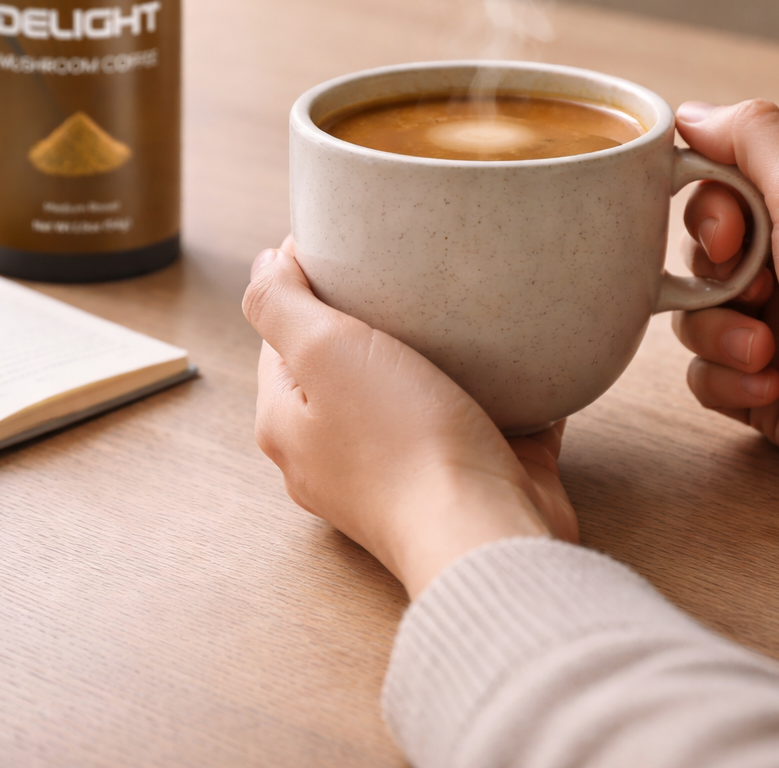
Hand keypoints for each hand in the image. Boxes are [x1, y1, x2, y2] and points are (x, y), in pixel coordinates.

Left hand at [242, 239, 577, 597]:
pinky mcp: (464, 478)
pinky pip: (478, 418)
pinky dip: (495, 390)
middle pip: (344, 366)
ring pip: (410, 394)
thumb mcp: (325, 352)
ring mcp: (399, 473)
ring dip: (436, 355)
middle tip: (406, 270)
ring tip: (463, 307)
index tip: (347, 243)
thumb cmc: (403, 446)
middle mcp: (334, 455)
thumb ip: (281, 305)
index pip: (281, 339)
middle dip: (372, 319)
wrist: (487, 534)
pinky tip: (517, 356)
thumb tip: (261, 265)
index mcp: (289, 424)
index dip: (308, 286)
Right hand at [670, 100, 778, 518]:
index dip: (709, 211)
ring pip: (691, 317)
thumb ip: (752, 138)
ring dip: (721, 336)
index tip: (730, 236)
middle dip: (714, 280)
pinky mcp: (760, 383)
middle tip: (754, 294)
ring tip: (766, 353)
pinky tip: (771, 387)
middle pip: (697, 253)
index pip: (720, 185)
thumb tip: (691, 113)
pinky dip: (729, 381)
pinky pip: (703, 373)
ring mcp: (774, 326)